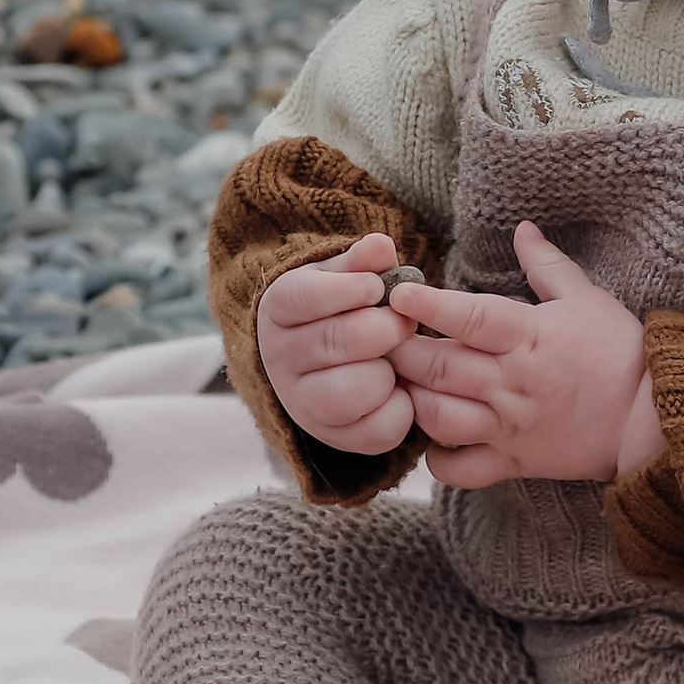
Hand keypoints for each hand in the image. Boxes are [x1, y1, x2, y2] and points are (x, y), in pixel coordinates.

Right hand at [255, 234, 412, 459]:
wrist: (325, 364)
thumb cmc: (341, 310)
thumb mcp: (346, 277)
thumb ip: (364, 262)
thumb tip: (380, 246)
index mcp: (279, 309)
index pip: (304, 297)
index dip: (348, 290)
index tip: (376, 287)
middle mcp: (280, 358)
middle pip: (336, 341)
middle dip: (385, 328)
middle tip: (403, 323)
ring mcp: (302, 403)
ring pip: (353, 390)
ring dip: (388, 371)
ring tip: (392, 359)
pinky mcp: (334, 436)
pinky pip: (378, 428)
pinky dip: (401, 408)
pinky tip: (396, 388)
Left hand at [388, 221, 666, 488]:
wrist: (653, 421)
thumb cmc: (621, 354)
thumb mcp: (587, 299)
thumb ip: (547, 264)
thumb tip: (522, 227)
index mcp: (530, 336)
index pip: (470, 317)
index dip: (429, 305)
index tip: (399, 293)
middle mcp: (513, 382)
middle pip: (441, 368)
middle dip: (401, 352)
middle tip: (378, 337)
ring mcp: (510, 426)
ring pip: (440, 417)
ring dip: (412, 399)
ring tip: (398, 382)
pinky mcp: (513, 461)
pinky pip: (461, 469)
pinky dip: (437, 459)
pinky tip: (431, 437)